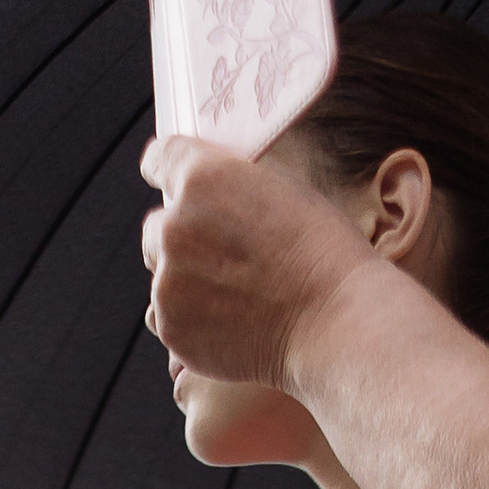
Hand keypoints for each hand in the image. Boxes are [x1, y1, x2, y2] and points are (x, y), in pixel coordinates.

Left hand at [142, 132, 369, 395]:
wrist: (331, 321)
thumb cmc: (320, 252)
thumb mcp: (280, 187)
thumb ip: (232, 185)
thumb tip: (209, 195)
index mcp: (202, 179)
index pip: (159, 160)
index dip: (164, 168)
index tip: (166, 177)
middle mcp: (175, 227)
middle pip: (157, 225)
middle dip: (181, 233)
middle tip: (219, 250)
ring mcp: (168, 283)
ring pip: (161, 273)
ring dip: (184, 277)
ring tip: (233, 290)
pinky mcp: (172, 328)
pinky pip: (168, 315)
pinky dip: (190, 316)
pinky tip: (230, 317)